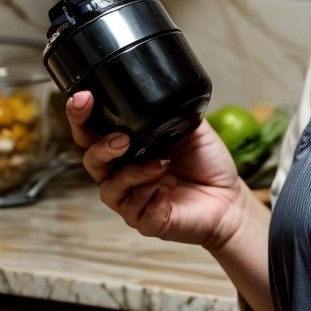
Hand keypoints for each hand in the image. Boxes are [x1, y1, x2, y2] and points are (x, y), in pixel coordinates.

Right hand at [65, 89, 248, 248]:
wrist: (229, 198)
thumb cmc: (206, 165)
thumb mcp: (191, 128)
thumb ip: (171, 110)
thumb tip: (160, 88)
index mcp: (127, 149)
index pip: (92, 133)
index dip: (81, 116)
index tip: (84, 98)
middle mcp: (122, 175)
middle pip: (91, 162)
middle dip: (101, 148)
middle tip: (122, 139)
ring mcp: (132, 201)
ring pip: (111, 189)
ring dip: (135, 173)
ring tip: (162, 165)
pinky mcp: (147, 222)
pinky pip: (137, 211)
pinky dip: (152, 197)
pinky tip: (168, 189)